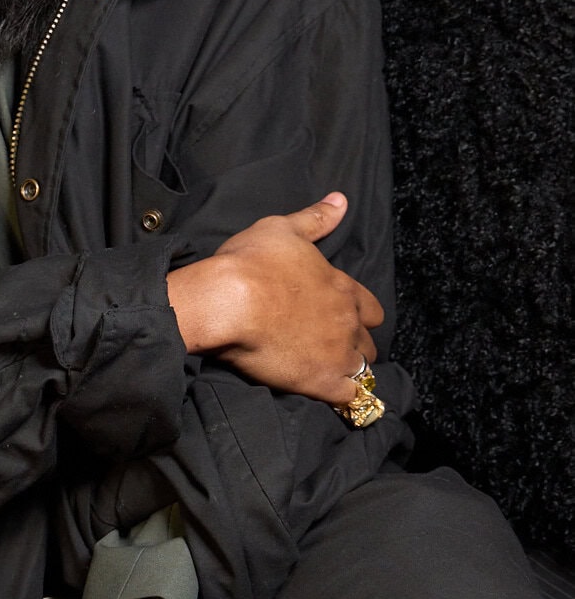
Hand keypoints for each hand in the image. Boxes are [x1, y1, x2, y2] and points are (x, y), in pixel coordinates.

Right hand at [166, 193, 382, 406]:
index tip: (343, 317)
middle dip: (356, 344)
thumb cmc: (252, 261)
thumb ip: (315, 218)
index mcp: (342, 287)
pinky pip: (348, 398)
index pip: (370, 307)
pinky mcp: (323, 382)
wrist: (229, 300)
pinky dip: (343, 398)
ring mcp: (339, 354)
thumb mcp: (282, 228)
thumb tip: (341, 200)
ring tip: (331, 374)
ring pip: (363, 369)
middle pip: (368, 341)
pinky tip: (332, 397)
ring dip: (352, 371)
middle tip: (333, 348)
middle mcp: (347, 321)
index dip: (359, 314)